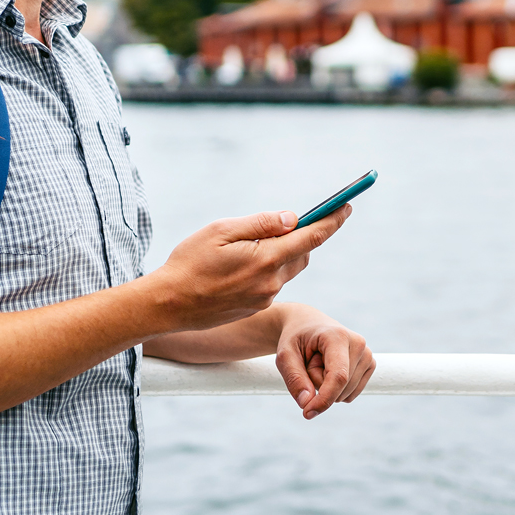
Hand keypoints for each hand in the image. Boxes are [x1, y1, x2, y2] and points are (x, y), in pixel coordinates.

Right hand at [145, 206, 351, 334]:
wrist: (167, 305)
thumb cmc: (189, 262)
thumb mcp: (221, 230)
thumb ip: (261, 223)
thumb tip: (293, 219)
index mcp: (266, 259)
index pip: (312, 237)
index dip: (332, 221)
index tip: (347, 206)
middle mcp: (271, 282)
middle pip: (303, 254)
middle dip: (303, 236)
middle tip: (292, 221)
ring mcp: (264, 298)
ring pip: (288, 269)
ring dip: (284, 253)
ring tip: (253, 244)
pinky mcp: (255, 308)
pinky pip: (272, 283)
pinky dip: (268, 269)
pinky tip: (240, 265)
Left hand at [275, 304, 375, 419]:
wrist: (307, 325)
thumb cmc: (295, 339)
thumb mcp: (284, 356)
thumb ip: (294, 379)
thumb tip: (307, 404)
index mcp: (338, 336)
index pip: (338, 377)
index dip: (325, 399)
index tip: (307, 413)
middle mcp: (358, 344)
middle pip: (339, 388)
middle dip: (317, 385)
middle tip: (309, 361)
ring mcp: (367, 354)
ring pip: (345, 394)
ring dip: (326, 386)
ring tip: (320, 362)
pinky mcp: (369, 365)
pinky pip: (350, 394)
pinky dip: (336, 389)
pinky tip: (330, 368)